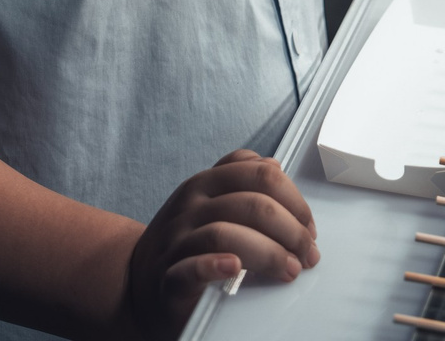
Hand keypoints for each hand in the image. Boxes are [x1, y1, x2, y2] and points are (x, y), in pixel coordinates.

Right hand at [123, 151, 318, 338]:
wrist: (135, 279)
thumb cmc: (184, 241)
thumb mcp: (207, 199)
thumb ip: (239, 179)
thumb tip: (275, 165)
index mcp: (204, 183)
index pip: (259, 175)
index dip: (294, 200)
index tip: (309, 228)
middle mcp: (190, 206)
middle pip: (251, 204)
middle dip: (290, 230)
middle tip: (308, 254)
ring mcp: (177, 241)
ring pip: (226, 234)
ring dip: (269, 253)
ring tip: (290, 270)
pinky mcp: (169, 278)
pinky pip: (190, 268)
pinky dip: (214, 266)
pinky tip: (234, 268)